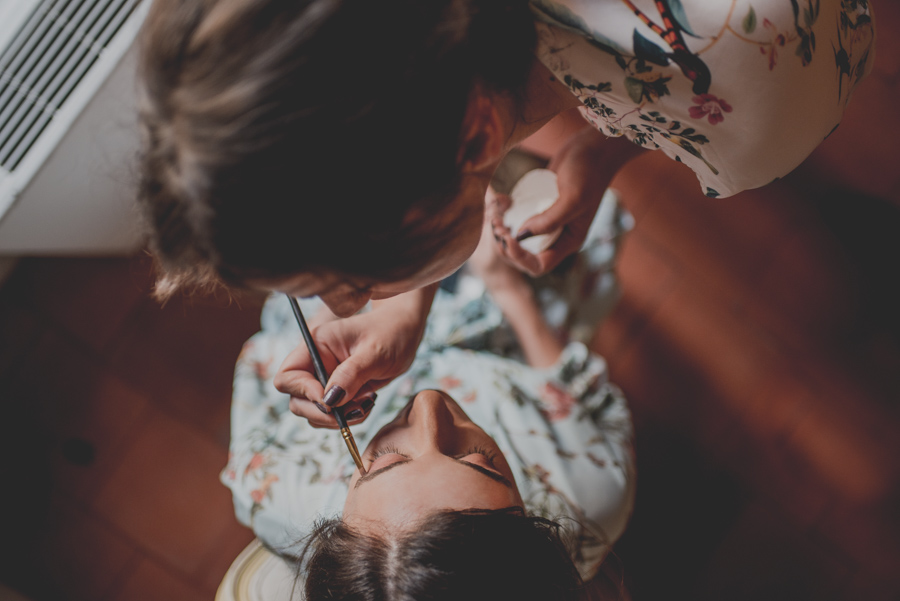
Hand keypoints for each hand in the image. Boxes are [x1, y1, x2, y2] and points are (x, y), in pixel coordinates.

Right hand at [273, 286, 435, 427]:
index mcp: (315, 346)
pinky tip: (368, 402)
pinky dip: (349, 418)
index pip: (287, 376)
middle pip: (297, 401)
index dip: (304, 392)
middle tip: (354, 409)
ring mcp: (325, 380)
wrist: (405, 331)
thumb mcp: (374, 352)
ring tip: (367, 402)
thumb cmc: (391, 332)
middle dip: (323, 412)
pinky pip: (333, 415)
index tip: (332, 400)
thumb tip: (329, 400)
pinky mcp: (338, 393)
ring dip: (339, 418)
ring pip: (314, 413)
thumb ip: (351, 374)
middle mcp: (315, 364)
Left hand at [492, 128, 640, 276]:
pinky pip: (519, 219)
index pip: (539, 265)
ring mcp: (547, 221)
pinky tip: (501, 203)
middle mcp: (557, 236)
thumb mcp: (572, 199)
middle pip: (524, 256)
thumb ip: (549, 221)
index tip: (507, 238)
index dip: (520, 258)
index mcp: (569, 242)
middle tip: (496, 224)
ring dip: (503, 232)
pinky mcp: (539, 207)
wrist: (593, 148)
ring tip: (495, 216)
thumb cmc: (588, 173)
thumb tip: (521, 235)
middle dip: (506, 246)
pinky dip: (506, 216)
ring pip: (518, 239)